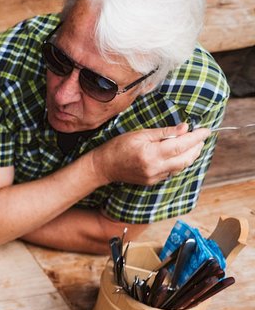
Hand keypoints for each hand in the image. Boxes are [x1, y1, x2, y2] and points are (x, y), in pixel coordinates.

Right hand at [90, 123, 210, 186]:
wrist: (103, 167)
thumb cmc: (118, 147)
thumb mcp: (140, 134)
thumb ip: (163, 132)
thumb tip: (184, 128)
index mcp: (151, 154)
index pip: (181, 145)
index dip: (196, 137)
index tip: (206, 130)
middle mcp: (155, 168)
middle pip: (186, 158)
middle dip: (197, 146)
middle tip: (201, 136)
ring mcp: (155, 177)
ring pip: (182, 166)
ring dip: (191, 155)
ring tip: (193, 144)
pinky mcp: (153, 181)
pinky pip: (172, 172)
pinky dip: (180, 162)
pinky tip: (179, 154)